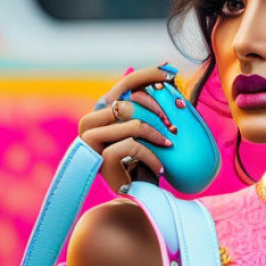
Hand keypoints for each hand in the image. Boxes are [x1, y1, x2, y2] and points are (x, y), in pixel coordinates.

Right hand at [78, 64, 181, 192]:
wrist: (139, 194)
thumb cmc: (146, 159)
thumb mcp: (150, 129)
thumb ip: (153, 104)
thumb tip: (167, 70)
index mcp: (102, 111)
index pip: (125, 85)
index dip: (148, 75)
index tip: (171, 72)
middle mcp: (91, 122)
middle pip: (128, 102)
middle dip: (157, 110)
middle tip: (174, 125)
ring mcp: (91, 140)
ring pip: (132, 123)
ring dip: (157, 135)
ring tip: (169, 145)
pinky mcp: (100, 158)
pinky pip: (132, 146)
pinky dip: (153, 156)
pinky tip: (162, 168)